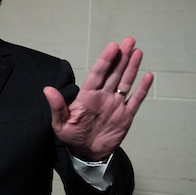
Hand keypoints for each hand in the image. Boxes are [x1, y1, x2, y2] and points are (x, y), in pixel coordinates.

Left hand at [44, 37, 153, 160]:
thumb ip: (57, 106)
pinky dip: (142, 89)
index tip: (112, 47)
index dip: (105, 60)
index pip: (98, 74)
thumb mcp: (60, 123)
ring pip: (125, 82)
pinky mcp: (125, 116)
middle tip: (128, 41)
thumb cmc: (71, 136)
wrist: (86, 153)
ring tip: (137, 52)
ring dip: (131, 67)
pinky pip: (135, 100)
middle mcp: (103, 96)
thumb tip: (47, 89)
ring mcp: (115, 105)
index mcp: (87, 96)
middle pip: (114, 73)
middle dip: (121, 57)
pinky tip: (148, 76)